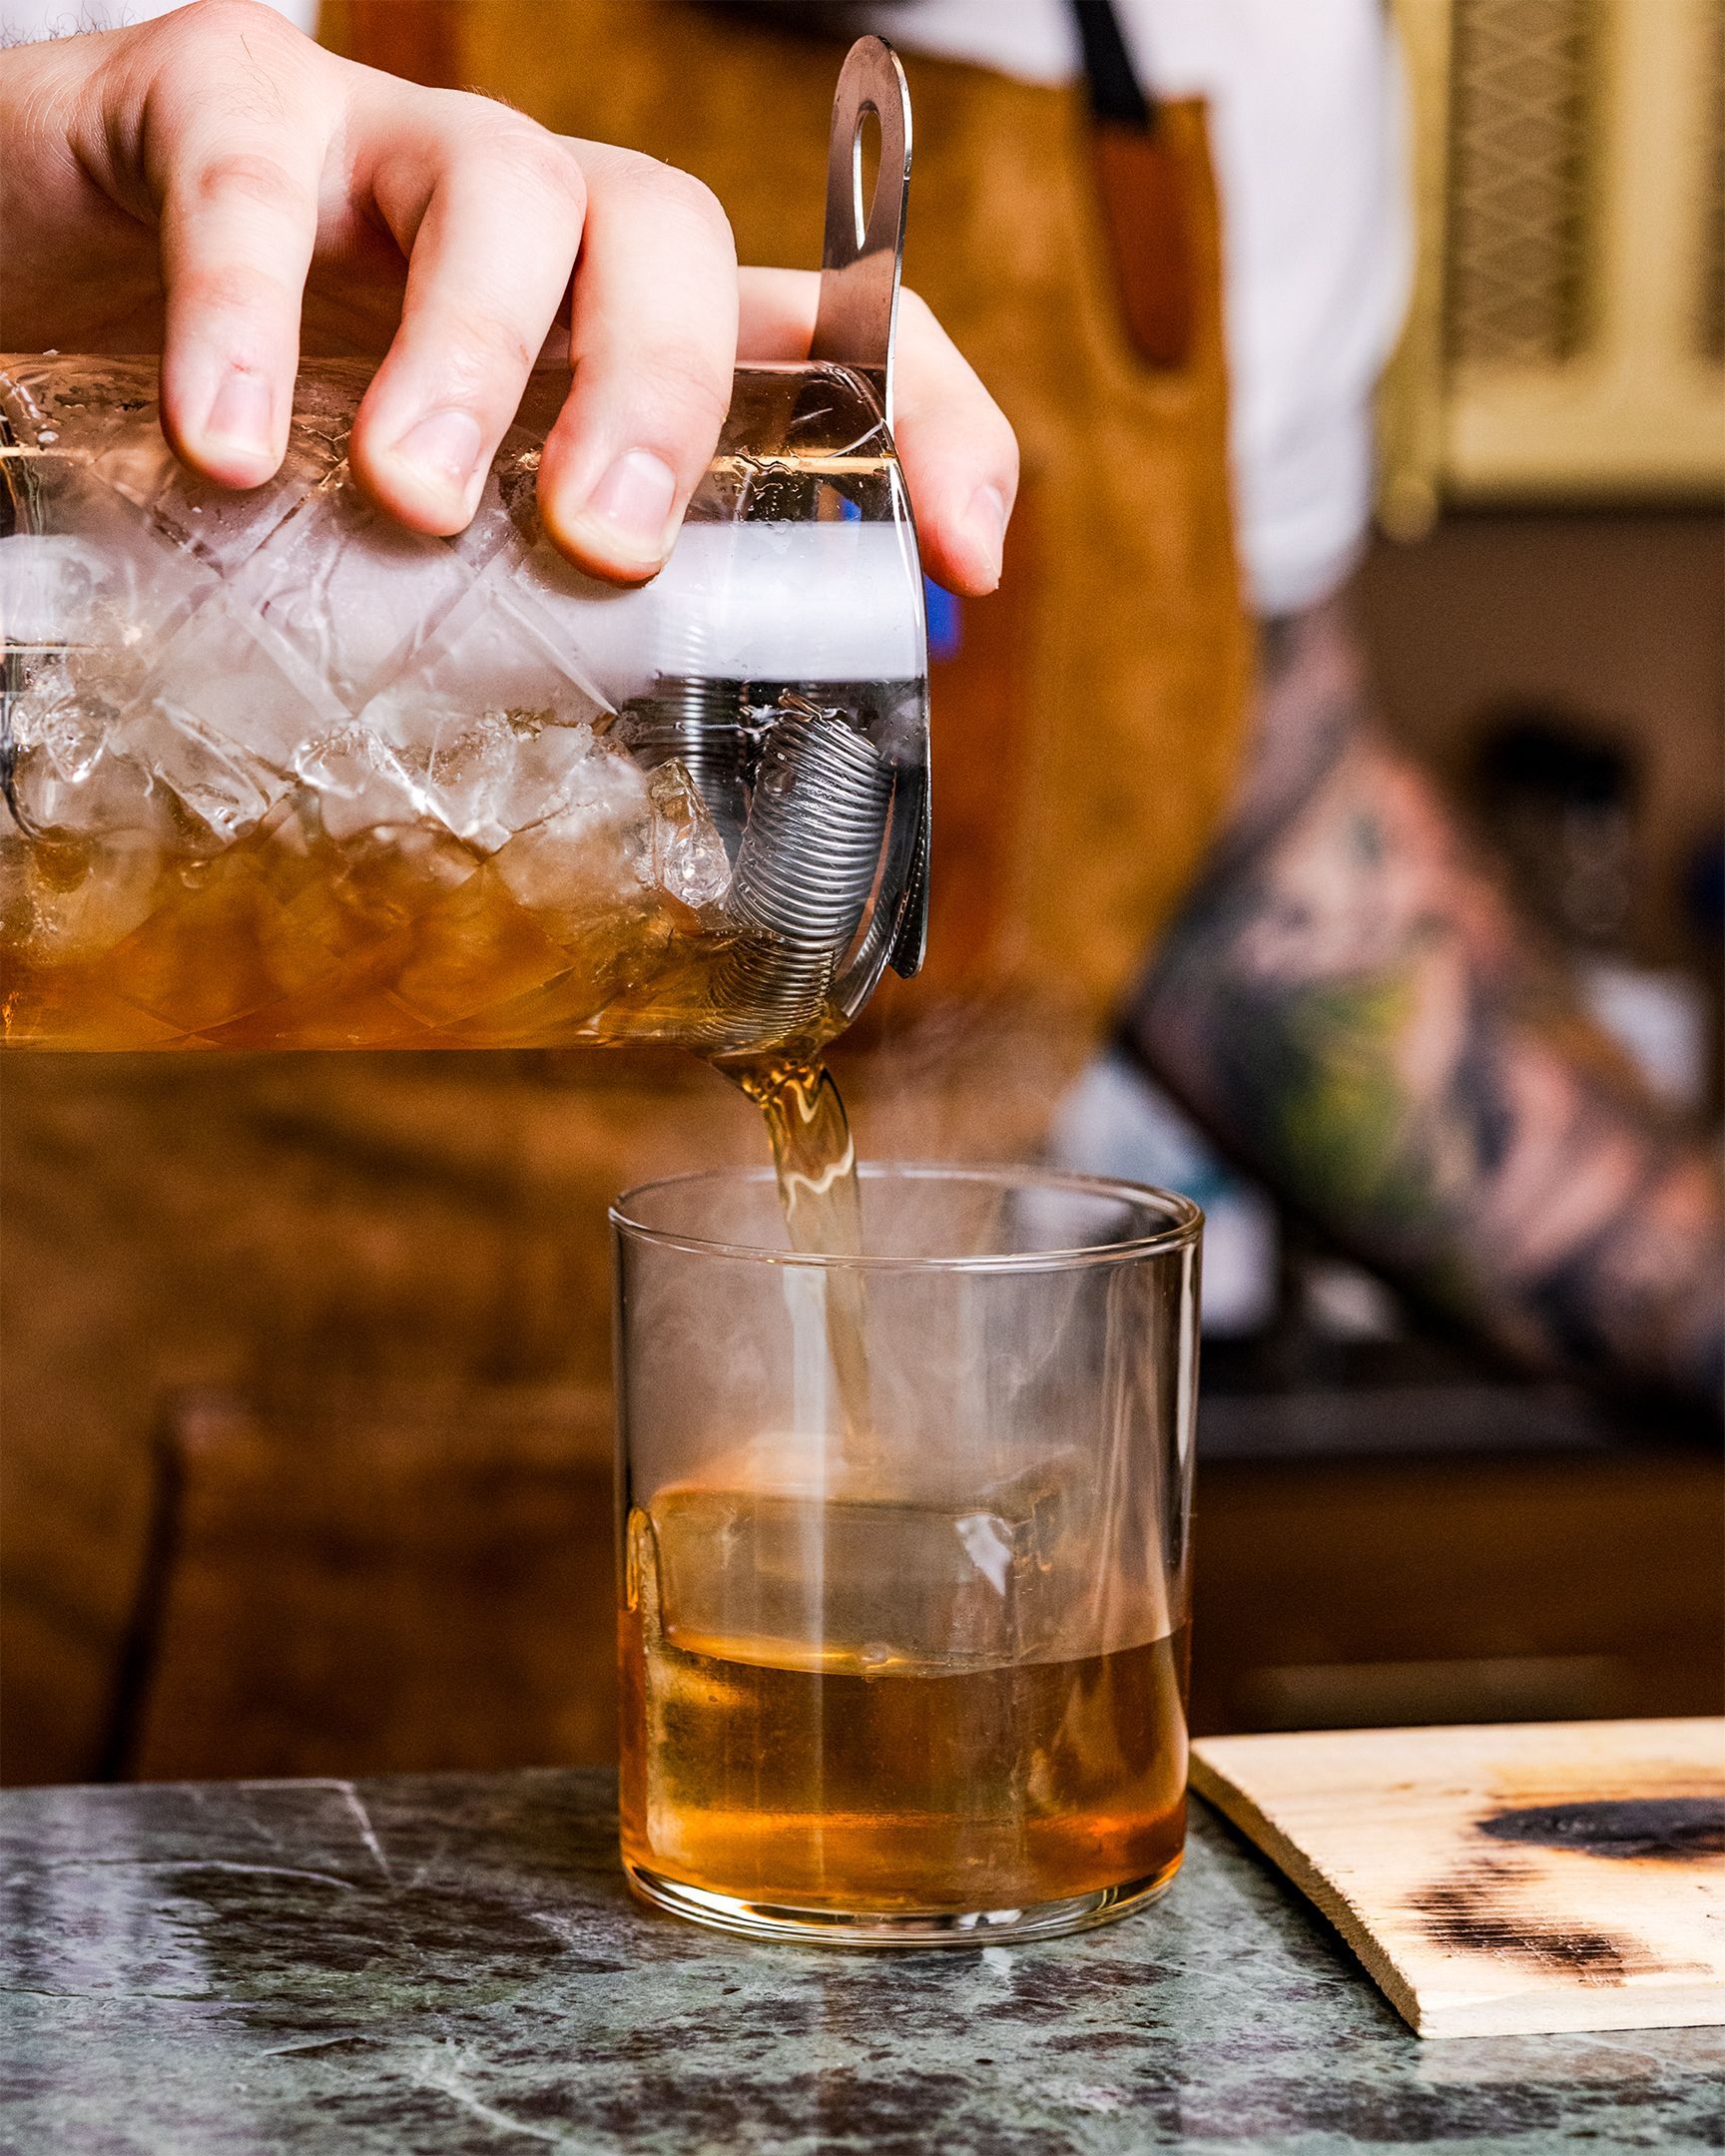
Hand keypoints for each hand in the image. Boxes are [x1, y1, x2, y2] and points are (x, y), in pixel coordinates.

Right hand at [0, 0, 1016, 591]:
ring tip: (409, 497)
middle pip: (675, 245)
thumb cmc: (279, 437)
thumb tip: (639, 842)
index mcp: (617, 333)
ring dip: (472, 353)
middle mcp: (542, 228)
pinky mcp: (226, 108)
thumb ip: (534, 637)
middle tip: (606, 544)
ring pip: (502, 197)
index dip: (925, 420)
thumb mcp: (431, 548)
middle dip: (669, 392)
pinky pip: (257, 174)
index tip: (967, 561)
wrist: (54, 286)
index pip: (827, 337)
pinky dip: (243, 303)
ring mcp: (391, 155)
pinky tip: (222, 440)